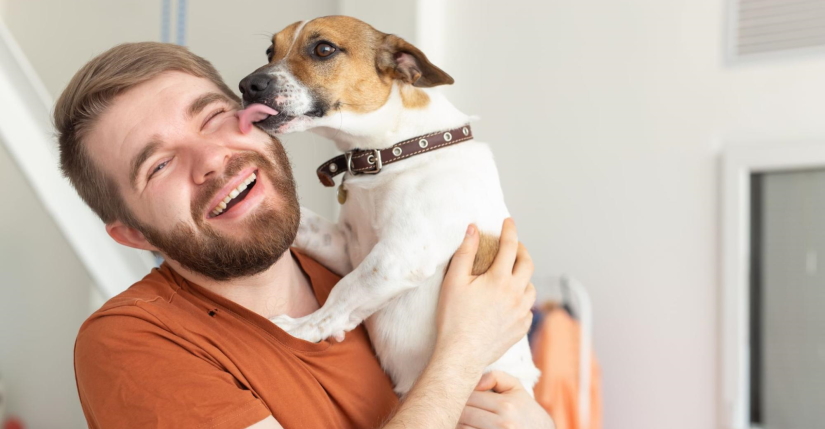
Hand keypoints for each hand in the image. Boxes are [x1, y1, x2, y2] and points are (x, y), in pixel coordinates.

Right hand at [435, 219, 535, 373]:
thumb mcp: (454, 281)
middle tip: (514, 246)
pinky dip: (523, 301)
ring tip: (514, 275)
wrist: (462, 354)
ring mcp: (521, 312)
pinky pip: (529, 309)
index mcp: (500, 279)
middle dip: (522, 250)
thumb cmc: (453, 318)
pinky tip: (512, 302)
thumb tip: (473, 229)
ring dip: (524, 277)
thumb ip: (465, 252)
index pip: (510, 246)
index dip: (510, 231)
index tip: (509, 221)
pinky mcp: (521, 328)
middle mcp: (516, 293)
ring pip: (532, 287)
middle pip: (528, 264)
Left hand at [459, 371, 554, 428]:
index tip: (464, 397)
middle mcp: (503, 423)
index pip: (470, 396)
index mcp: (506, 405)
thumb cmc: (526, 412)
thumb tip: (475, 382)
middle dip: (459, 410)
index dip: (463, 396)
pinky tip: (471, 426)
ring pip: (463, 427)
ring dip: (460, 423)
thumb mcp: (517, 389)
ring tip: (465, 419)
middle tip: (461, 409)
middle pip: (464, 413)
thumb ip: (496, 377)